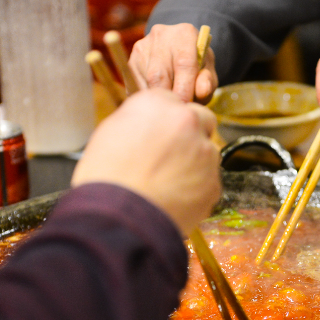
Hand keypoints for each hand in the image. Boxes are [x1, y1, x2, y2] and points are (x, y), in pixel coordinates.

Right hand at [72, 89, 220, 235]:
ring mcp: (205, 153)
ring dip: (195, 162)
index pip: (173, 101)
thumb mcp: (110, 133)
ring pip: (208, 152)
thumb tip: (147, 126)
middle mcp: (187, 121)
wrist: (118, 218)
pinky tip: (174, 199)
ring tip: (167, 184)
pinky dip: (196, 189)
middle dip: (191, 134)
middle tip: (171, 155)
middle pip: (201, 119)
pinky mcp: (214, 183)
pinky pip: (209, 182)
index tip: (161, 133)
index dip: (166, 120)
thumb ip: (137, 121)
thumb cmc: (105, 178)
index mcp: (158, 103)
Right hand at [129, 24, 217, 103]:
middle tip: (175, 115)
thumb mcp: (208, 72)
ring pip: (146, 82)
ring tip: (168, 109)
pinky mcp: (131, 60)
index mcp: (185, 34)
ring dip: (156, 99)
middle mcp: (161, 35)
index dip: (184, 90)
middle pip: (160, 75)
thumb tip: (201, 91)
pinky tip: (157, 102)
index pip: (184, 64)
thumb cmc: (197, 66)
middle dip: (168, 98)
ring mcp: (143, 47)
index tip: (185, 107)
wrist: (178, 52)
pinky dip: (146, 98)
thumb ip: (208, 82)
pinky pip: (135, 85)